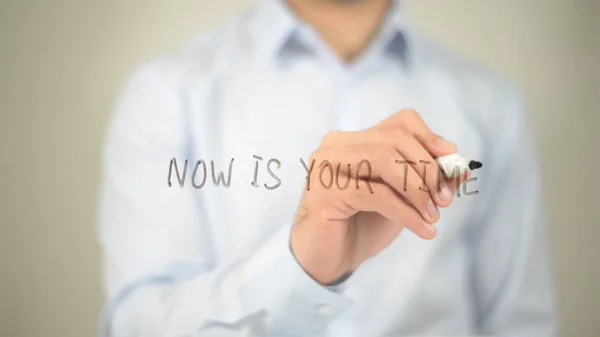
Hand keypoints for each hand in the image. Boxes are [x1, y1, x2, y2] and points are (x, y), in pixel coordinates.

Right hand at [290, 108, 468, 284]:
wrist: (327, 259)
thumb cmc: (360, 225)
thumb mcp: (401, 199)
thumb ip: (425, 181)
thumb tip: (461, 168)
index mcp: (353, 140)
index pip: (398, 123)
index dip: (429, 138)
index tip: (451, 162)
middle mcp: (336, 146)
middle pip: (393, 138)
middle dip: (427, 168)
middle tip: (444, 200)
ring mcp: (327, 166)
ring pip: (383, 159)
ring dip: (417, 189)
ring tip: (433, 215)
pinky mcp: (326, 192)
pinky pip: (376, 194)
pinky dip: (406, 212)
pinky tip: (422, 229)